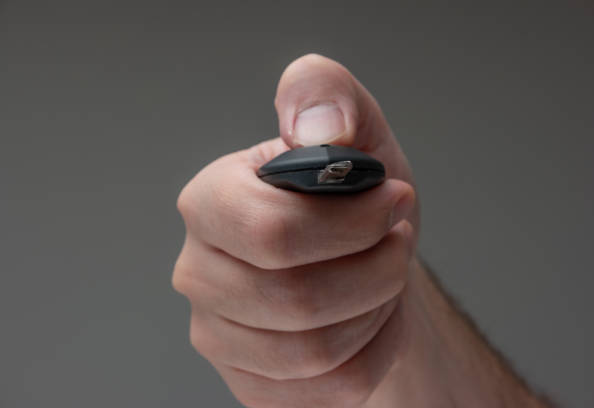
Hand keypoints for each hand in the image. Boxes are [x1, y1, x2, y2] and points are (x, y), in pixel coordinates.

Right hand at [173, 54, 418, 406]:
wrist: (361, 262)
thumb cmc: (354, 199)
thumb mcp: (355, 130)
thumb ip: (326, 96)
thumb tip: (316, 128)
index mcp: (211, 202)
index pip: (272, 232)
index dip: (352, 224)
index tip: (395, 202)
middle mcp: (198, 271)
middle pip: (297, 299)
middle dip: (375, 272)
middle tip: (395, 245)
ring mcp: (218, 335)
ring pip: (314, 351)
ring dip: (373, 311)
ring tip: (379, 278)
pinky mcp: (250, 383)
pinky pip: (327, 388)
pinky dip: (370, 351)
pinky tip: (367, 318)